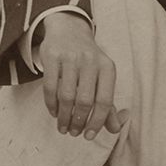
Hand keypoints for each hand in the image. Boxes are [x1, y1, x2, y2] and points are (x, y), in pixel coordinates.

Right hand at [33, 13, 126, 139]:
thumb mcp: (103, 77)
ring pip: (67, 95)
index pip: (104, 101)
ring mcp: (70, 57)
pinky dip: (51, 104)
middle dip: (78, 122)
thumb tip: (115, 128)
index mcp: (107, 67)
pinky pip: (50, 86)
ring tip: (63, 127)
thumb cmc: (88, 61)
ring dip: (64, 117)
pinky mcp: (52, 55)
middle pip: (85, 100)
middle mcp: (90, 60)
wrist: (69, 29)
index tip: (89, 136)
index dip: (97, 122)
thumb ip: (109, 104)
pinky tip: (54, 112)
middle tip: (74, 133)